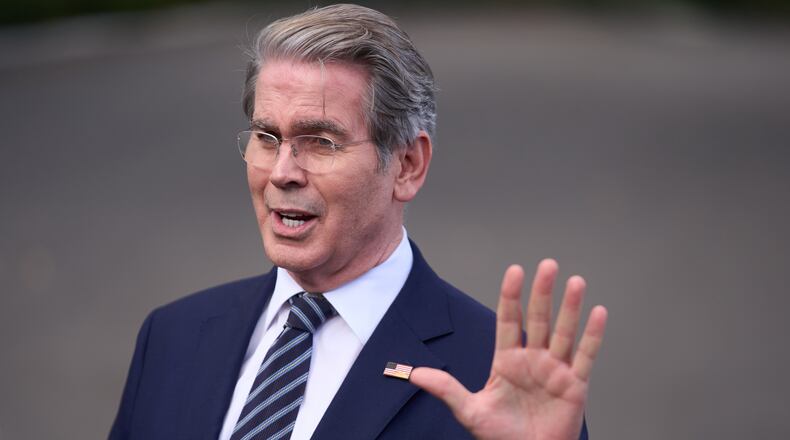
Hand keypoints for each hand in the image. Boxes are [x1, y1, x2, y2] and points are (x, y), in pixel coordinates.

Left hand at [410, 260, 607, 439]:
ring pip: (564, 332)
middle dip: (542, 292)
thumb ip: (446, 389)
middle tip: (547, 265)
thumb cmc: (501, 437)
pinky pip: (586, 356)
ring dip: (570, 307)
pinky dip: (593, 335)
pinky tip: (597, 312)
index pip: (509, 321)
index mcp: (507, 361)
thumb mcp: (470, 411)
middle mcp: (533, 360)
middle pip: (538, 319)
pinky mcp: (575, 385)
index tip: (515, 271)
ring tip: (576, 282)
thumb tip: (414, 374)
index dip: (511, 296)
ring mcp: (555, 370)